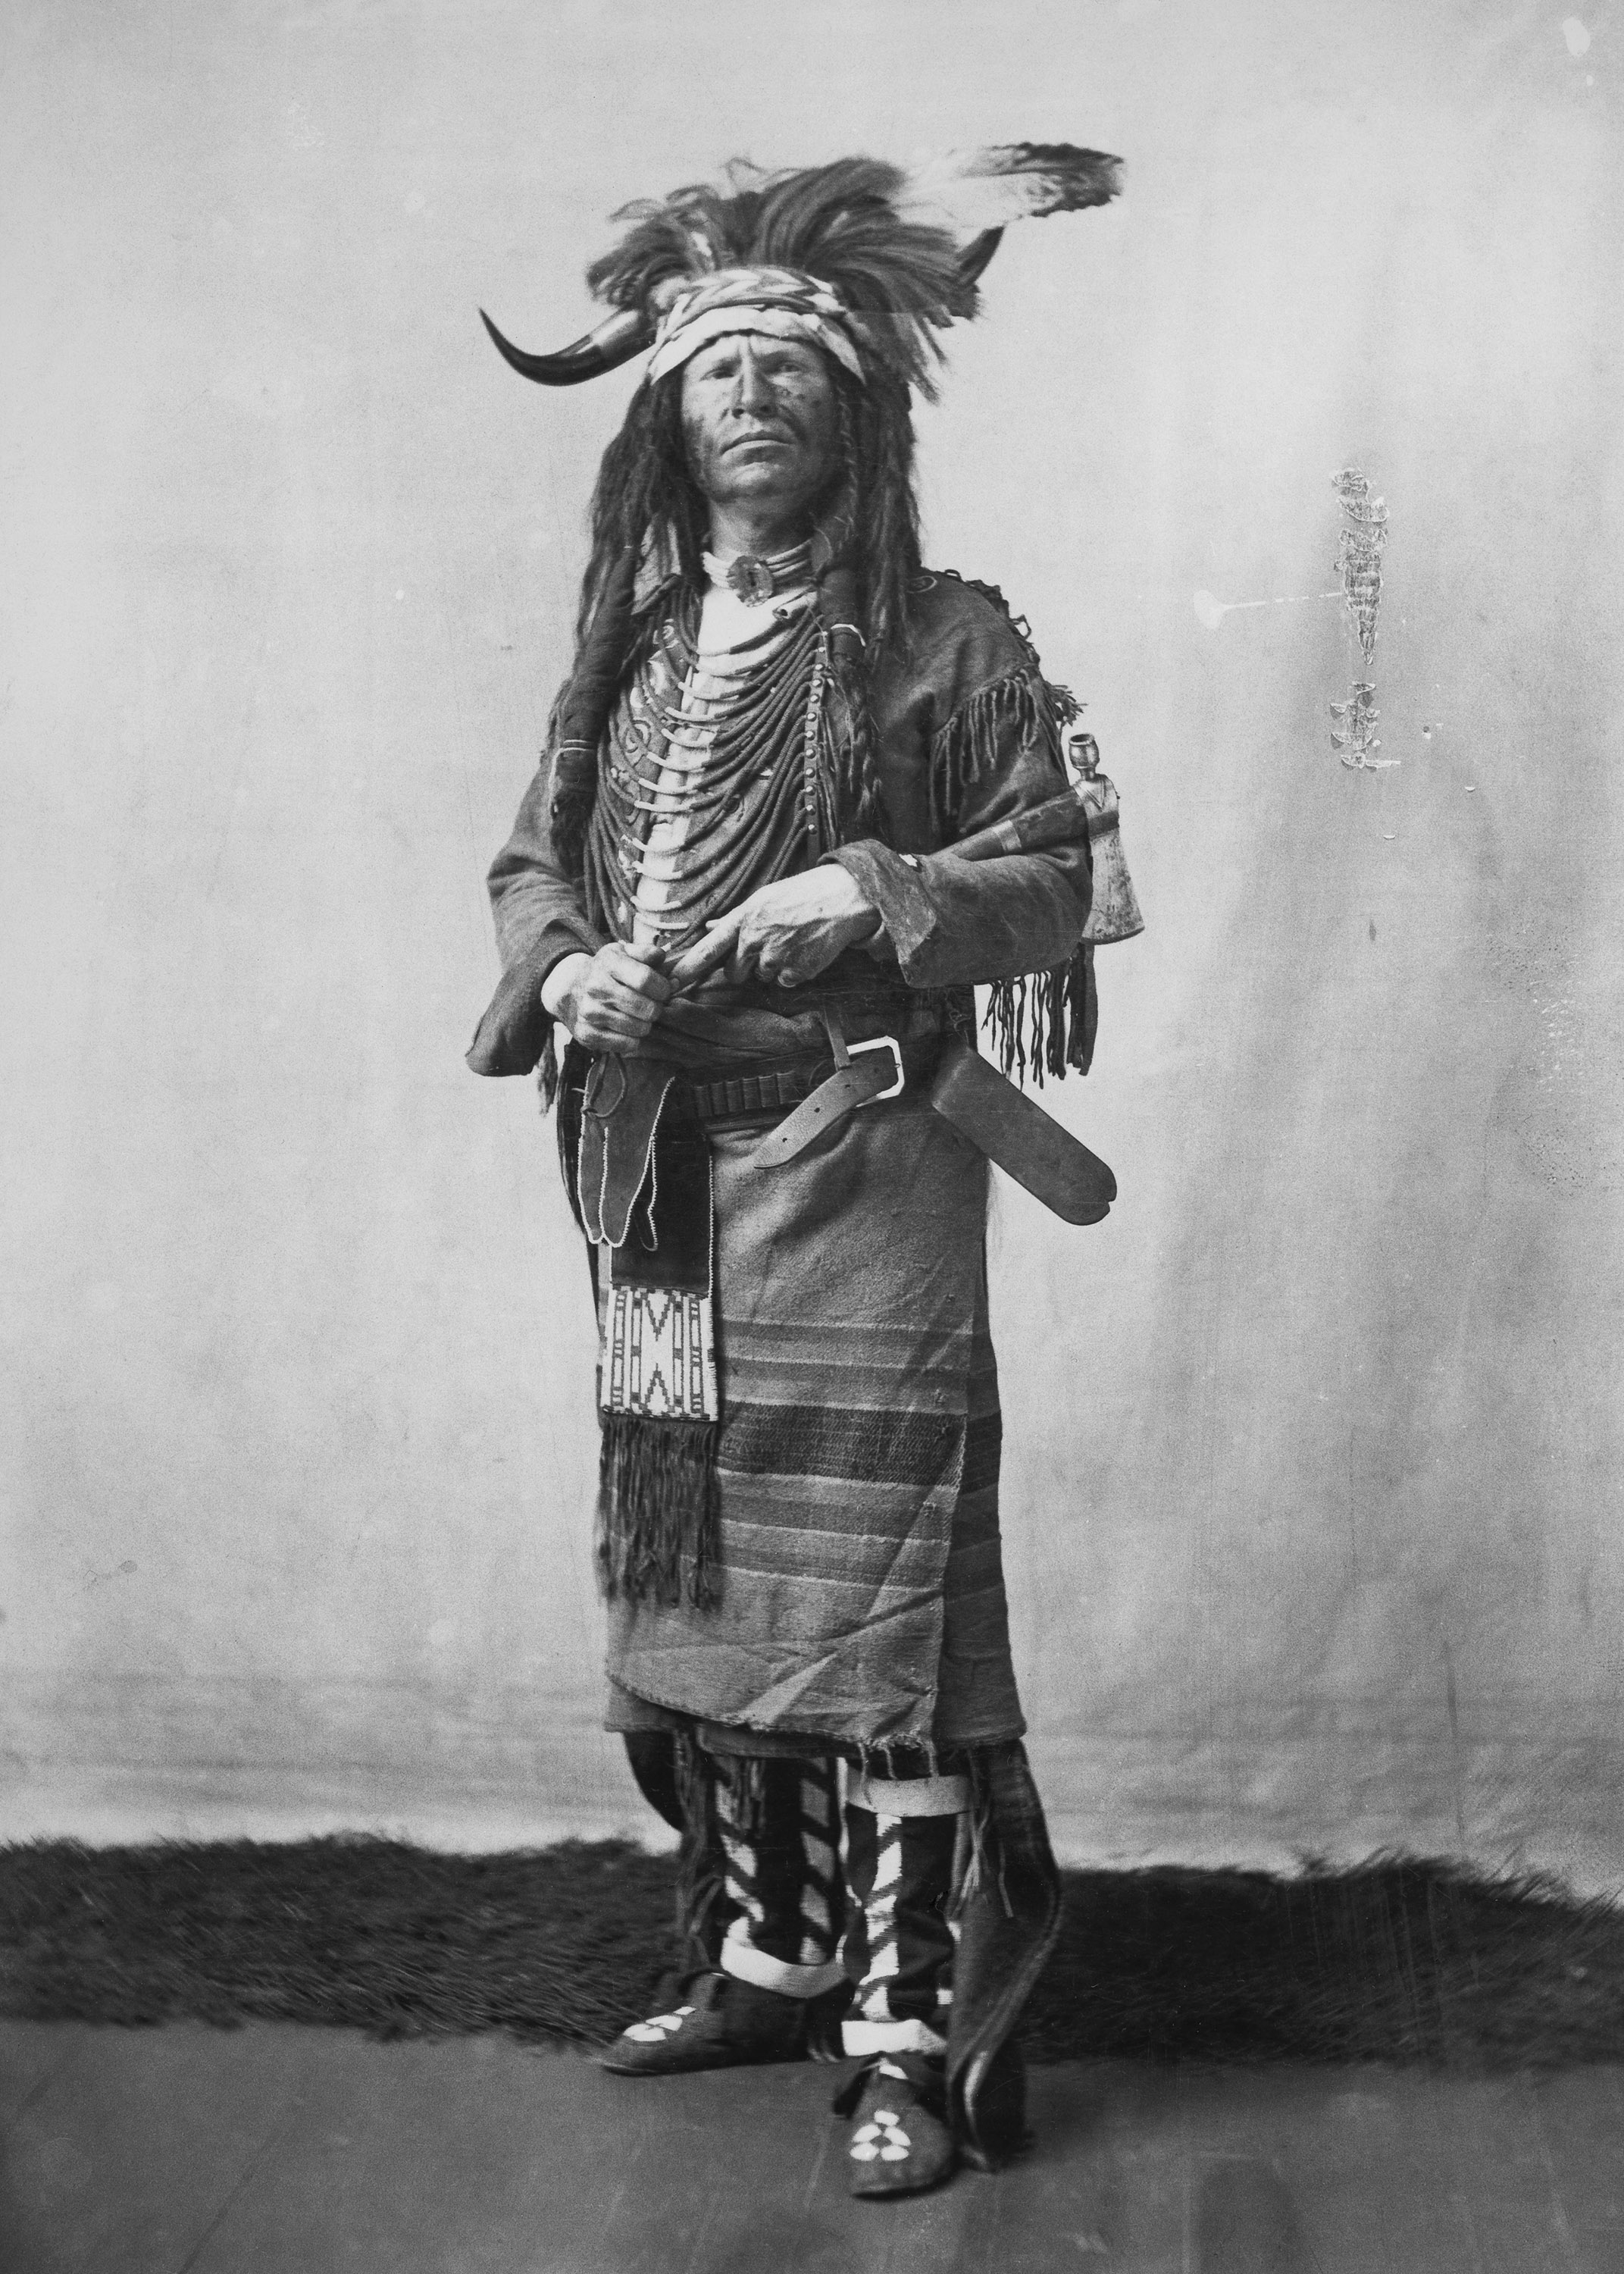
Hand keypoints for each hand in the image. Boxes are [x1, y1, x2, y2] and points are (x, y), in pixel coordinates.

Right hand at [544, 941, 671, 1053]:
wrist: (570, 989)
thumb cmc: (607, 971)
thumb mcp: (625, 954)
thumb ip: (649, 955)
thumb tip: (671, 971)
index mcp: (609, 963)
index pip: (646, 980)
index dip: (663, 988)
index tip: (663, 990)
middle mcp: (596, 987)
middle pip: (647, 1008)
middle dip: (656, 1008)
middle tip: (650, 1004)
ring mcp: (590, 1012)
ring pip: (640, 1029)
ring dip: (645, 1024)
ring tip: (637, 1016)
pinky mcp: (587, 1034)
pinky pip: (627, 1045)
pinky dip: (633, 1039)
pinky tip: (626, 1028)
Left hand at [687, 867, 881, 990]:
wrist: (842, 898)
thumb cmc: (803, 894)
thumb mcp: (764, 898)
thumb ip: (736, 918)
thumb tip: (709, 927)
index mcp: (743, 918)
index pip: (706, 949)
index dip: (687, 969)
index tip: (670, 984)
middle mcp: (755, 938)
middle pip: (734, 972)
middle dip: (745, 966)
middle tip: (768, 946)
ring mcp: (775, 956)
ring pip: (762, 977)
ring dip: (773, 967)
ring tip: (792, 942)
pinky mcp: (796, 971)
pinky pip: (785, 983)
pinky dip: (793, 972)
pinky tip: (805, 951)